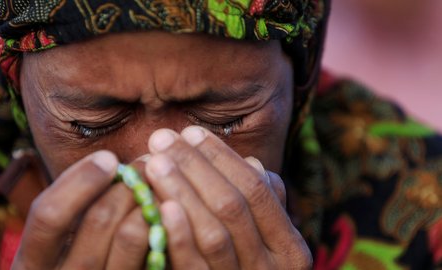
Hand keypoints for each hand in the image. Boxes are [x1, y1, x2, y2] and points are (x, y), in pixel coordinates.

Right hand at [11, 151, 152, 268]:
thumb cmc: (76, 265)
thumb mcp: (60, 244)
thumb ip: (73, 212)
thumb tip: (109, 163)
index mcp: (32, 264)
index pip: (49, 215)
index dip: (79, 181)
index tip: (108, 157)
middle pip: (97, 220)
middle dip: (126, 183)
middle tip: (146, 164)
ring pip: (131, 235)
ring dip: (149, 199)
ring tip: (158, 184)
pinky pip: (157, 254)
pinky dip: (166, 225)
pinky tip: (172, 211)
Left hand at [144, 126, 311, 269]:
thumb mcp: (263, 242)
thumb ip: (260, 206)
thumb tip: (253, 164)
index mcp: (291, 248)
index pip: (257, 190)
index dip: (222, 159)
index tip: (190, 133)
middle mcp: (275, 269)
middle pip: (233, 204)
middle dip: (195, 167)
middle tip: (162, 139)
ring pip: (214, 231)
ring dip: (182, 192)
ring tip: (154, 162)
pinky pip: (195, 266)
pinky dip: (179, 234)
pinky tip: (160, 205)